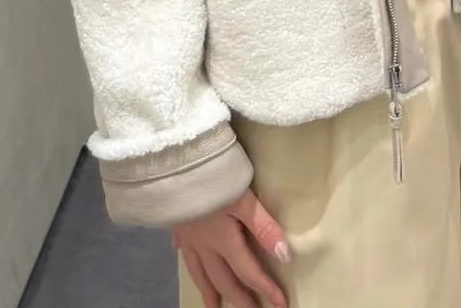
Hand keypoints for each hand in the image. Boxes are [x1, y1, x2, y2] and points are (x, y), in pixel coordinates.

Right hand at [171, 187, 290, 307]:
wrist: (175, 166)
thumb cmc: (213, 180)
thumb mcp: (244, 200)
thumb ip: (264, 227)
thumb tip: (284, 256)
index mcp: (223, 241)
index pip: (248, 271)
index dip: (265, 288)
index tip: (280, 304)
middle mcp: (205, 246)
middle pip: (223, 279)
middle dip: (239, 299)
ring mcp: (189, 238)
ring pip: (200, 272)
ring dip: (209, 291)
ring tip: (213, 307)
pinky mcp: (177, 225)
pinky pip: (183, 253)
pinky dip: (190, 263)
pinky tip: (189, 262)